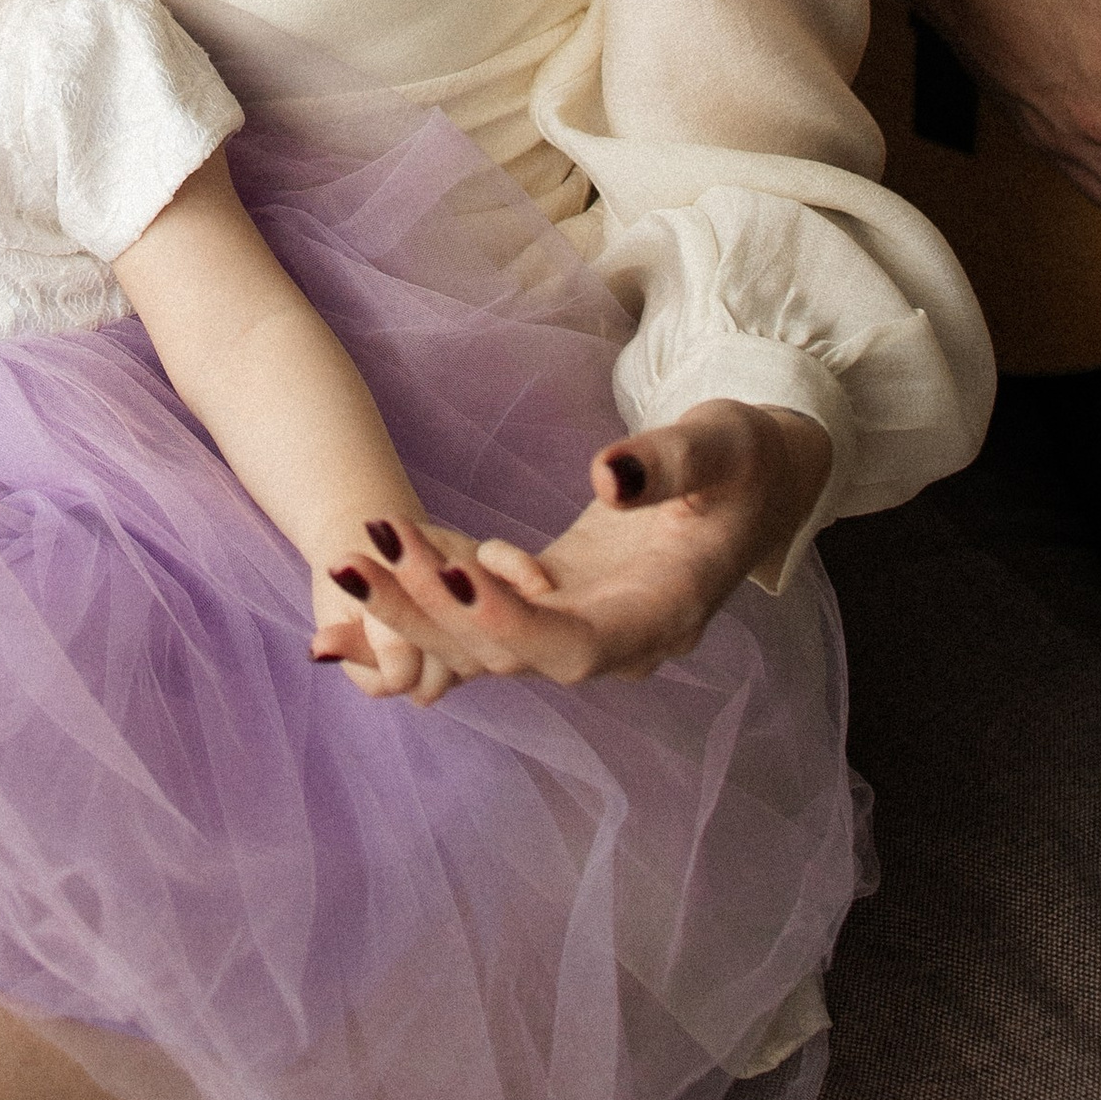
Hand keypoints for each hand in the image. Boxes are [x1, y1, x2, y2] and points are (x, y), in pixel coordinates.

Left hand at [308, 404, 833, 690]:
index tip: (450, 572)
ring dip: (412, 607)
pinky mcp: (554, 602)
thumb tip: (608, 476)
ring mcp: (580, 626)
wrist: (757, 486)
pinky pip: (480, 620)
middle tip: (353, 560)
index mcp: (663, 613)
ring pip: (483, 643)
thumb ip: (669, 464)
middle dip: (428, 613)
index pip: (576, 644)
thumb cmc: (745, 460)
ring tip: (343, 561)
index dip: (510, 620)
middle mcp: (617, 640)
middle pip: (509, 654)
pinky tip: (362, 579)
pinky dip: (425, 601)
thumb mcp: (723, 445)